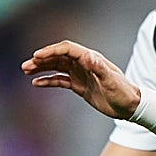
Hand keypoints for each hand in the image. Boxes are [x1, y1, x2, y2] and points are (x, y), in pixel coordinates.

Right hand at [22, 40, 141, 118]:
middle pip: (59, 57)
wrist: (130, 106)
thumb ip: (99, 68)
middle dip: (42, 59)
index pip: (68, 49)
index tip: (37, 56)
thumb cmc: (124, 92)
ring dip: (41, 68)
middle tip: (26, 65)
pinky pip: (60, 80)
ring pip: (57, 67)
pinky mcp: (79, 85)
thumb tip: (87, 56)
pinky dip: (48, 80)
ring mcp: (81, 74)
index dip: (52, 51)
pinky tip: (36, 83)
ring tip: (26, 71)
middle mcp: (84, 64)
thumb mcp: (112, 80)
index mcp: (91, 59)